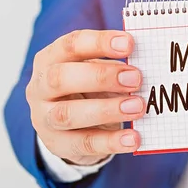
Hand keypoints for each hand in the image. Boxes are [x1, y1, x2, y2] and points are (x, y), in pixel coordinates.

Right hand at [26, 30, 143, 165]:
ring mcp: (44, 118)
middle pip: (61, 78)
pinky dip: (110, 142)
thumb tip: (146, 65)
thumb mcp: (97, 71)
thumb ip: (115, 66)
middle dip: (101, 76)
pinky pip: (83, 144)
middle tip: (135, 78)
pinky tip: (133, 138)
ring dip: (106, 110)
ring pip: (68, 114)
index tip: (129, 43)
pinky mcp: (57, 144)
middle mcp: (41, 87)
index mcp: (51, 59)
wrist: (69, 126)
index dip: (99, 43)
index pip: (70, 45)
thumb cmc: (88, 88)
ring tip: (138, 107)